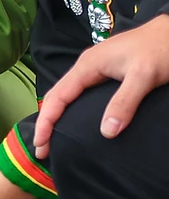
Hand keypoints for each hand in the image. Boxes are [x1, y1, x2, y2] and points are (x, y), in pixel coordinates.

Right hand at [36, 14, 168, 153]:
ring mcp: (95, 68)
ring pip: (67, 94)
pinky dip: (70, 109)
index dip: (46, 121)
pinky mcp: (106, 72)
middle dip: (46, 122)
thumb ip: (124, 102)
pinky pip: (79, 93)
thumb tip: (106, 132)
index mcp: (87, 66)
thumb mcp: (143, 76)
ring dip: (56, 116)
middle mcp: (86, 66)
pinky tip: (74, 119)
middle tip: (42, 149)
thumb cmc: (159, 49)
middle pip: (57, 96)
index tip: (40, 145)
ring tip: (52, 137)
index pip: (58, 97)